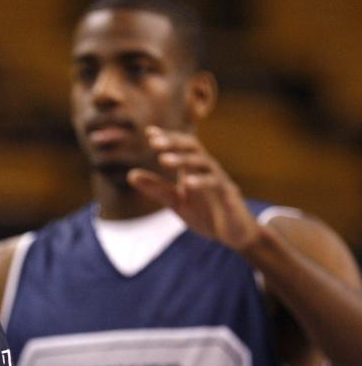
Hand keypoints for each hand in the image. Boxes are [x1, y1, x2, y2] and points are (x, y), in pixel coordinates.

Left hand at [127, 127, 261, 251]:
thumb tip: (130, 175)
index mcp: (194, 170)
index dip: (167, 138)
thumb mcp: (177, 202)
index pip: (182, 147)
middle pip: (193, 147)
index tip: (149, 132)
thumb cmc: (207, 214)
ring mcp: (220, 181)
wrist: (235, 234)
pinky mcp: (229, 195)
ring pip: (204, 162)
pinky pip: (216, 184)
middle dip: (174, 143)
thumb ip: (156, 189)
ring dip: (183, 159)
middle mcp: (208, 170)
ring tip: (163, 160)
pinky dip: (201, 182)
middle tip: (154, 143)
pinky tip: (187, 183)